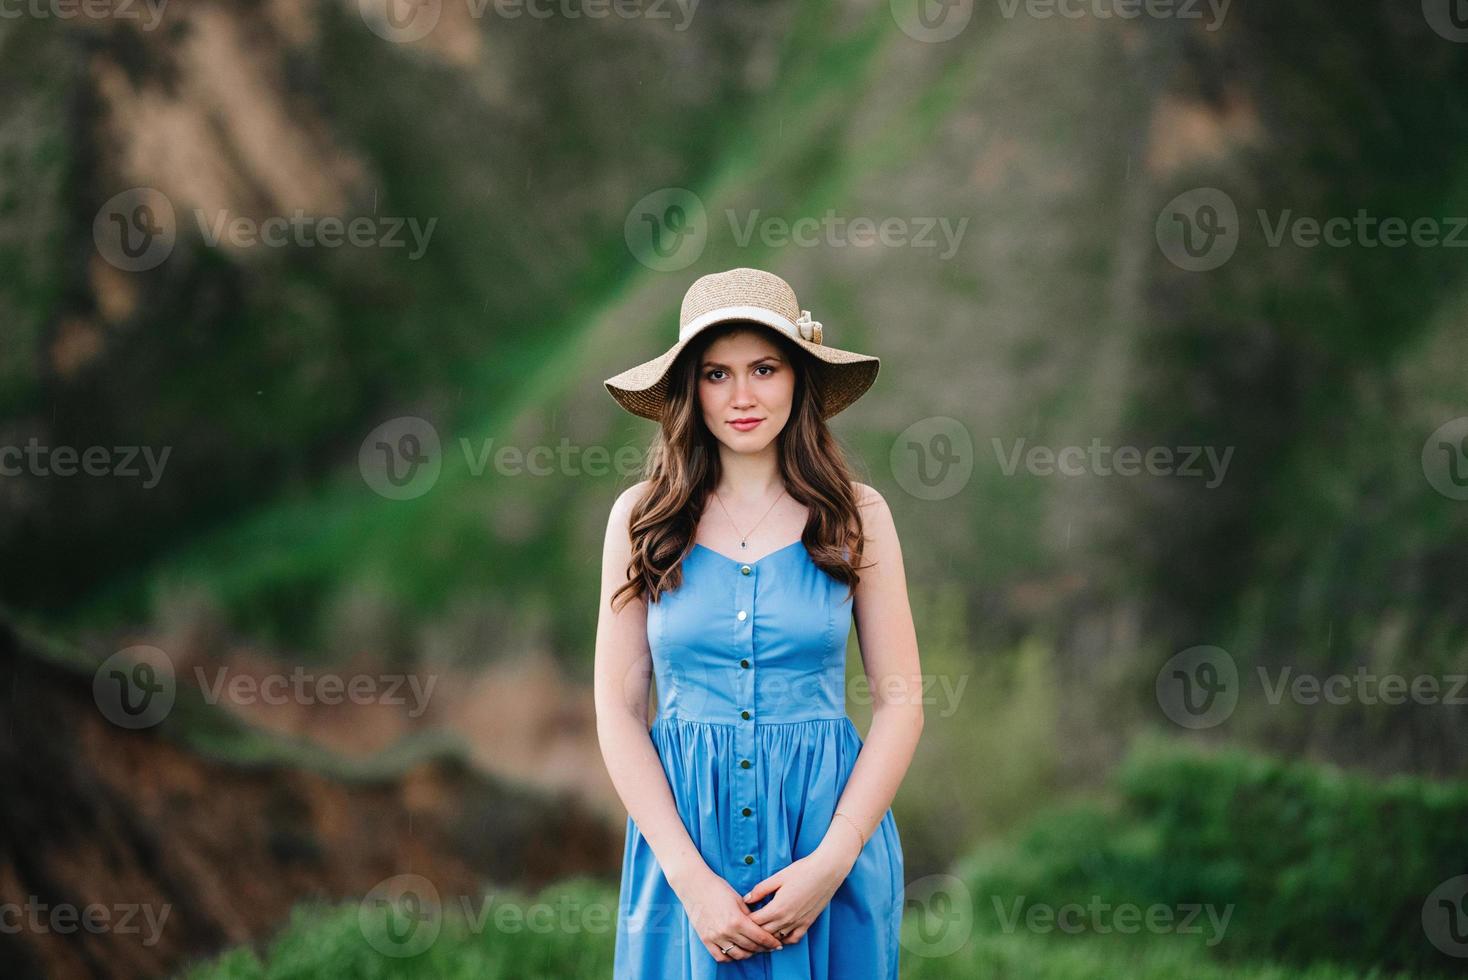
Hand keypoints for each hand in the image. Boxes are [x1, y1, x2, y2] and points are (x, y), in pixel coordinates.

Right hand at [667, 865, 784, 962]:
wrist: (694, 885)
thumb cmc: (718, 888)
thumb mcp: (739, 900)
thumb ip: (750, 915)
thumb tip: (760, 927)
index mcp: (737, 920)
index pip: (760, 937)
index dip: (771, 942)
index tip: (778, 945)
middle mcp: (727, 931)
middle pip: (751, 947)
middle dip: (763, 948)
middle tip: (769, 947)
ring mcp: (715, 937)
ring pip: (738, 954)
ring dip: (749, 954)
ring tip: (754, 950)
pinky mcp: (705, 940)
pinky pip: (721, 956)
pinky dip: (731, 957)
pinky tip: (737, 953)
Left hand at [740, 838, 860, 944]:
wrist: (827, 871)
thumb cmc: (802, 870)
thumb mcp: (778, 877)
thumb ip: (760, 890)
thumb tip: (746, 899)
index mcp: (777, 908)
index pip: (755, 922)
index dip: (744, 921)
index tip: (738, 917)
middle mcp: (787, 919)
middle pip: (764, 933)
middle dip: (753, 931)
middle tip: (744, 928)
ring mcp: (798, 923)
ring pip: (777, 939)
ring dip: (767, 938)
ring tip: (758, 934)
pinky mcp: (807, 923)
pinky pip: (793, 939)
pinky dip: (784, 940)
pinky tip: (778, 936)